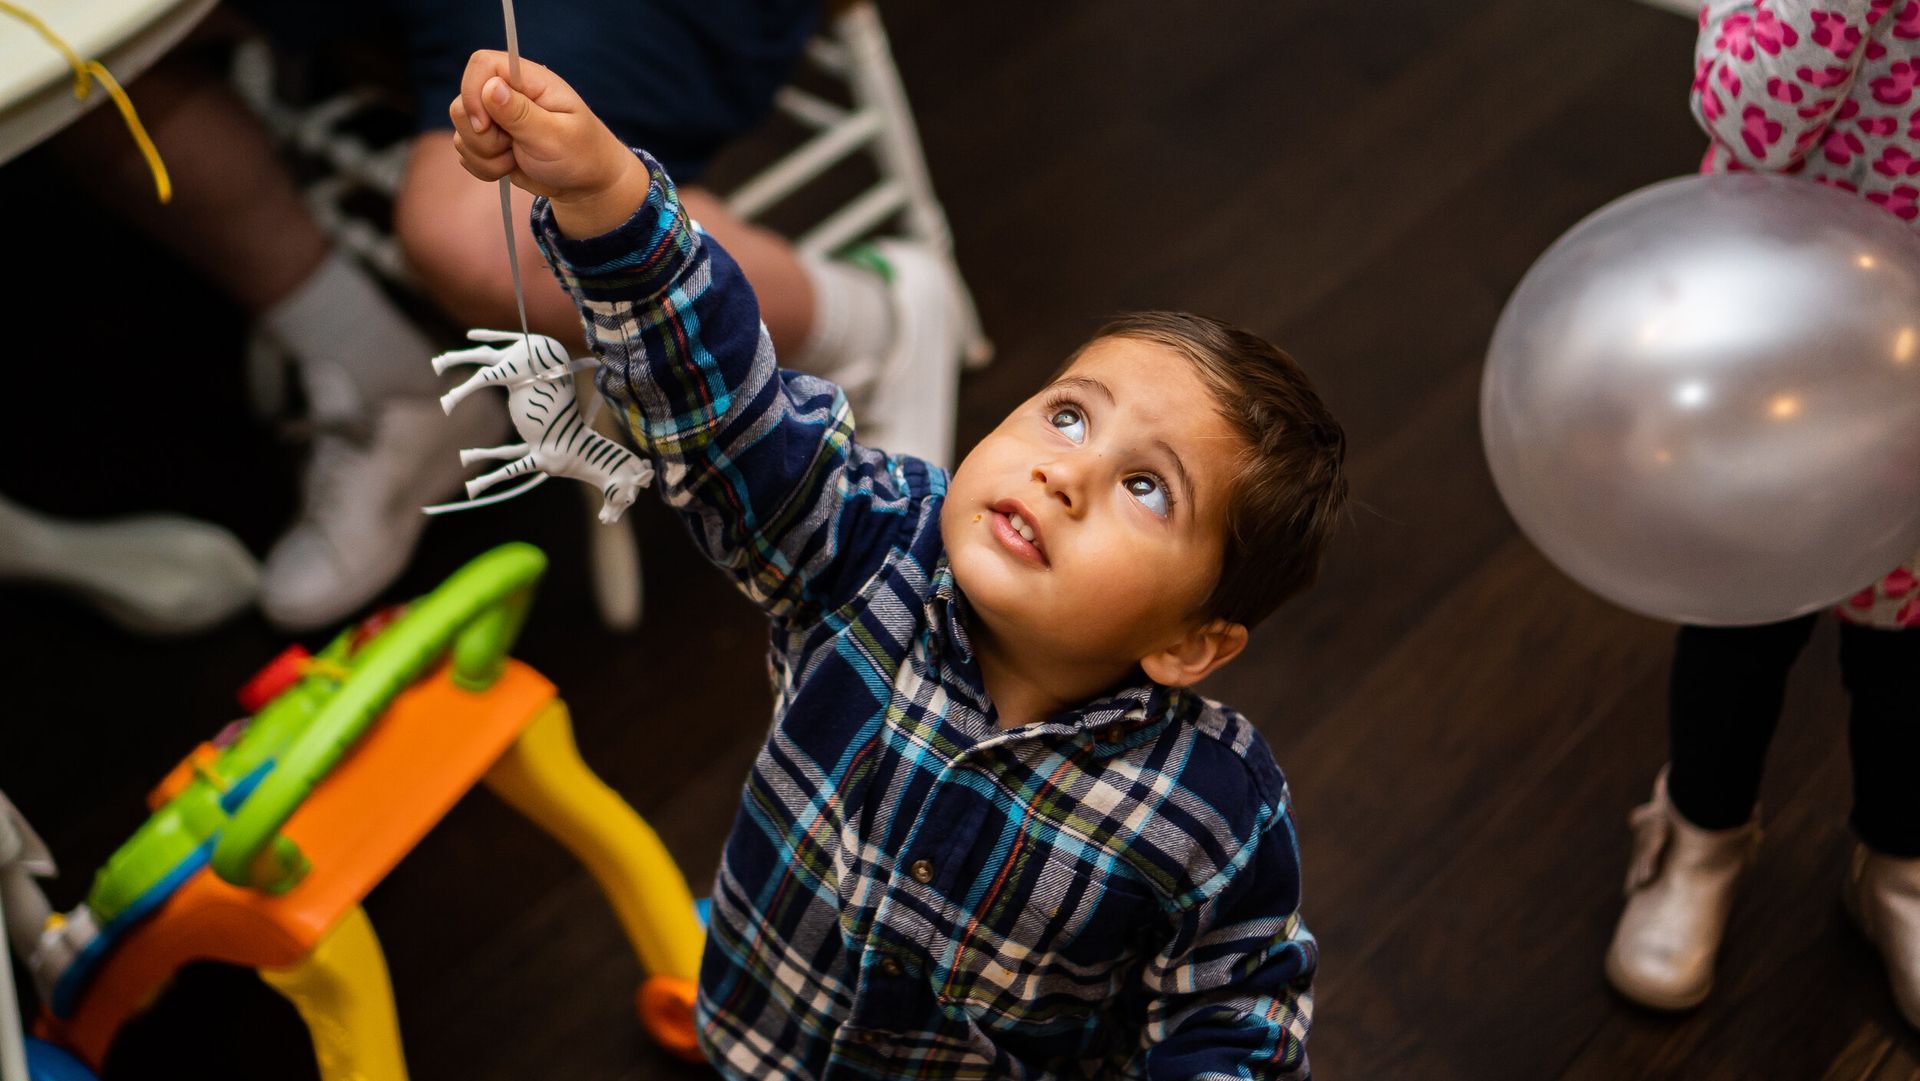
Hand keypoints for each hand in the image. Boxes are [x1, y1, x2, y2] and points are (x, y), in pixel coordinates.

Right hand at [450, 50, 651, 236]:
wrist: (584, 185)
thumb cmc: (580, 155)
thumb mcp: (555, 136)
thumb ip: (521, 113)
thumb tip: (491, 87)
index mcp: (529, 81)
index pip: (481, 64)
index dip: (473, 92)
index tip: (485, 125)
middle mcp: (508, 94)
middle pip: (462, 102)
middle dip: (482, 136)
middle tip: (513, 147)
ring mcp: (495, 118)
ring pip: (461, 132)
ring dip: (486, 156)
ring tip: (518, 159)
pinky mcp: (489, 141)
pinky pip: (465, 152)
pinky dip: (485, 167)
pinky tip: (511, 166)